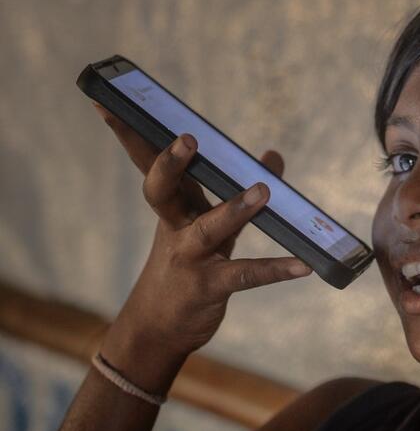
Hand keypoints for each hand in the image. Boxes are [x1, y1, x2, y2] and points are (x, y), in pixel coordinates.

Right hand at [92, 104, 309, 392]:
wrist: (158, 329)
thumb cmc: (186, 266)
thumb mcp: (209, 223)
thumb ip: (237, 188)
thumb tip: (273, 155)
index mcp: (173, 206)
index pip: (148, 163)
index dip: (129, 134)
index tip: (106, 101)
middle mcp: (175, 227)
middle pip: (163, 190)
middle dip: (171, 164)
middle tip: (188, 139)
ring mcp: (190, 258)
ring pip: (208, 229)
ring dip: (235, 209)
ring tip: (263, 191)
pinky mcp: (209, 287)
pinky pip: (245, 275)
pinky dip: (275, 269)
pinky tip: (302, 266)